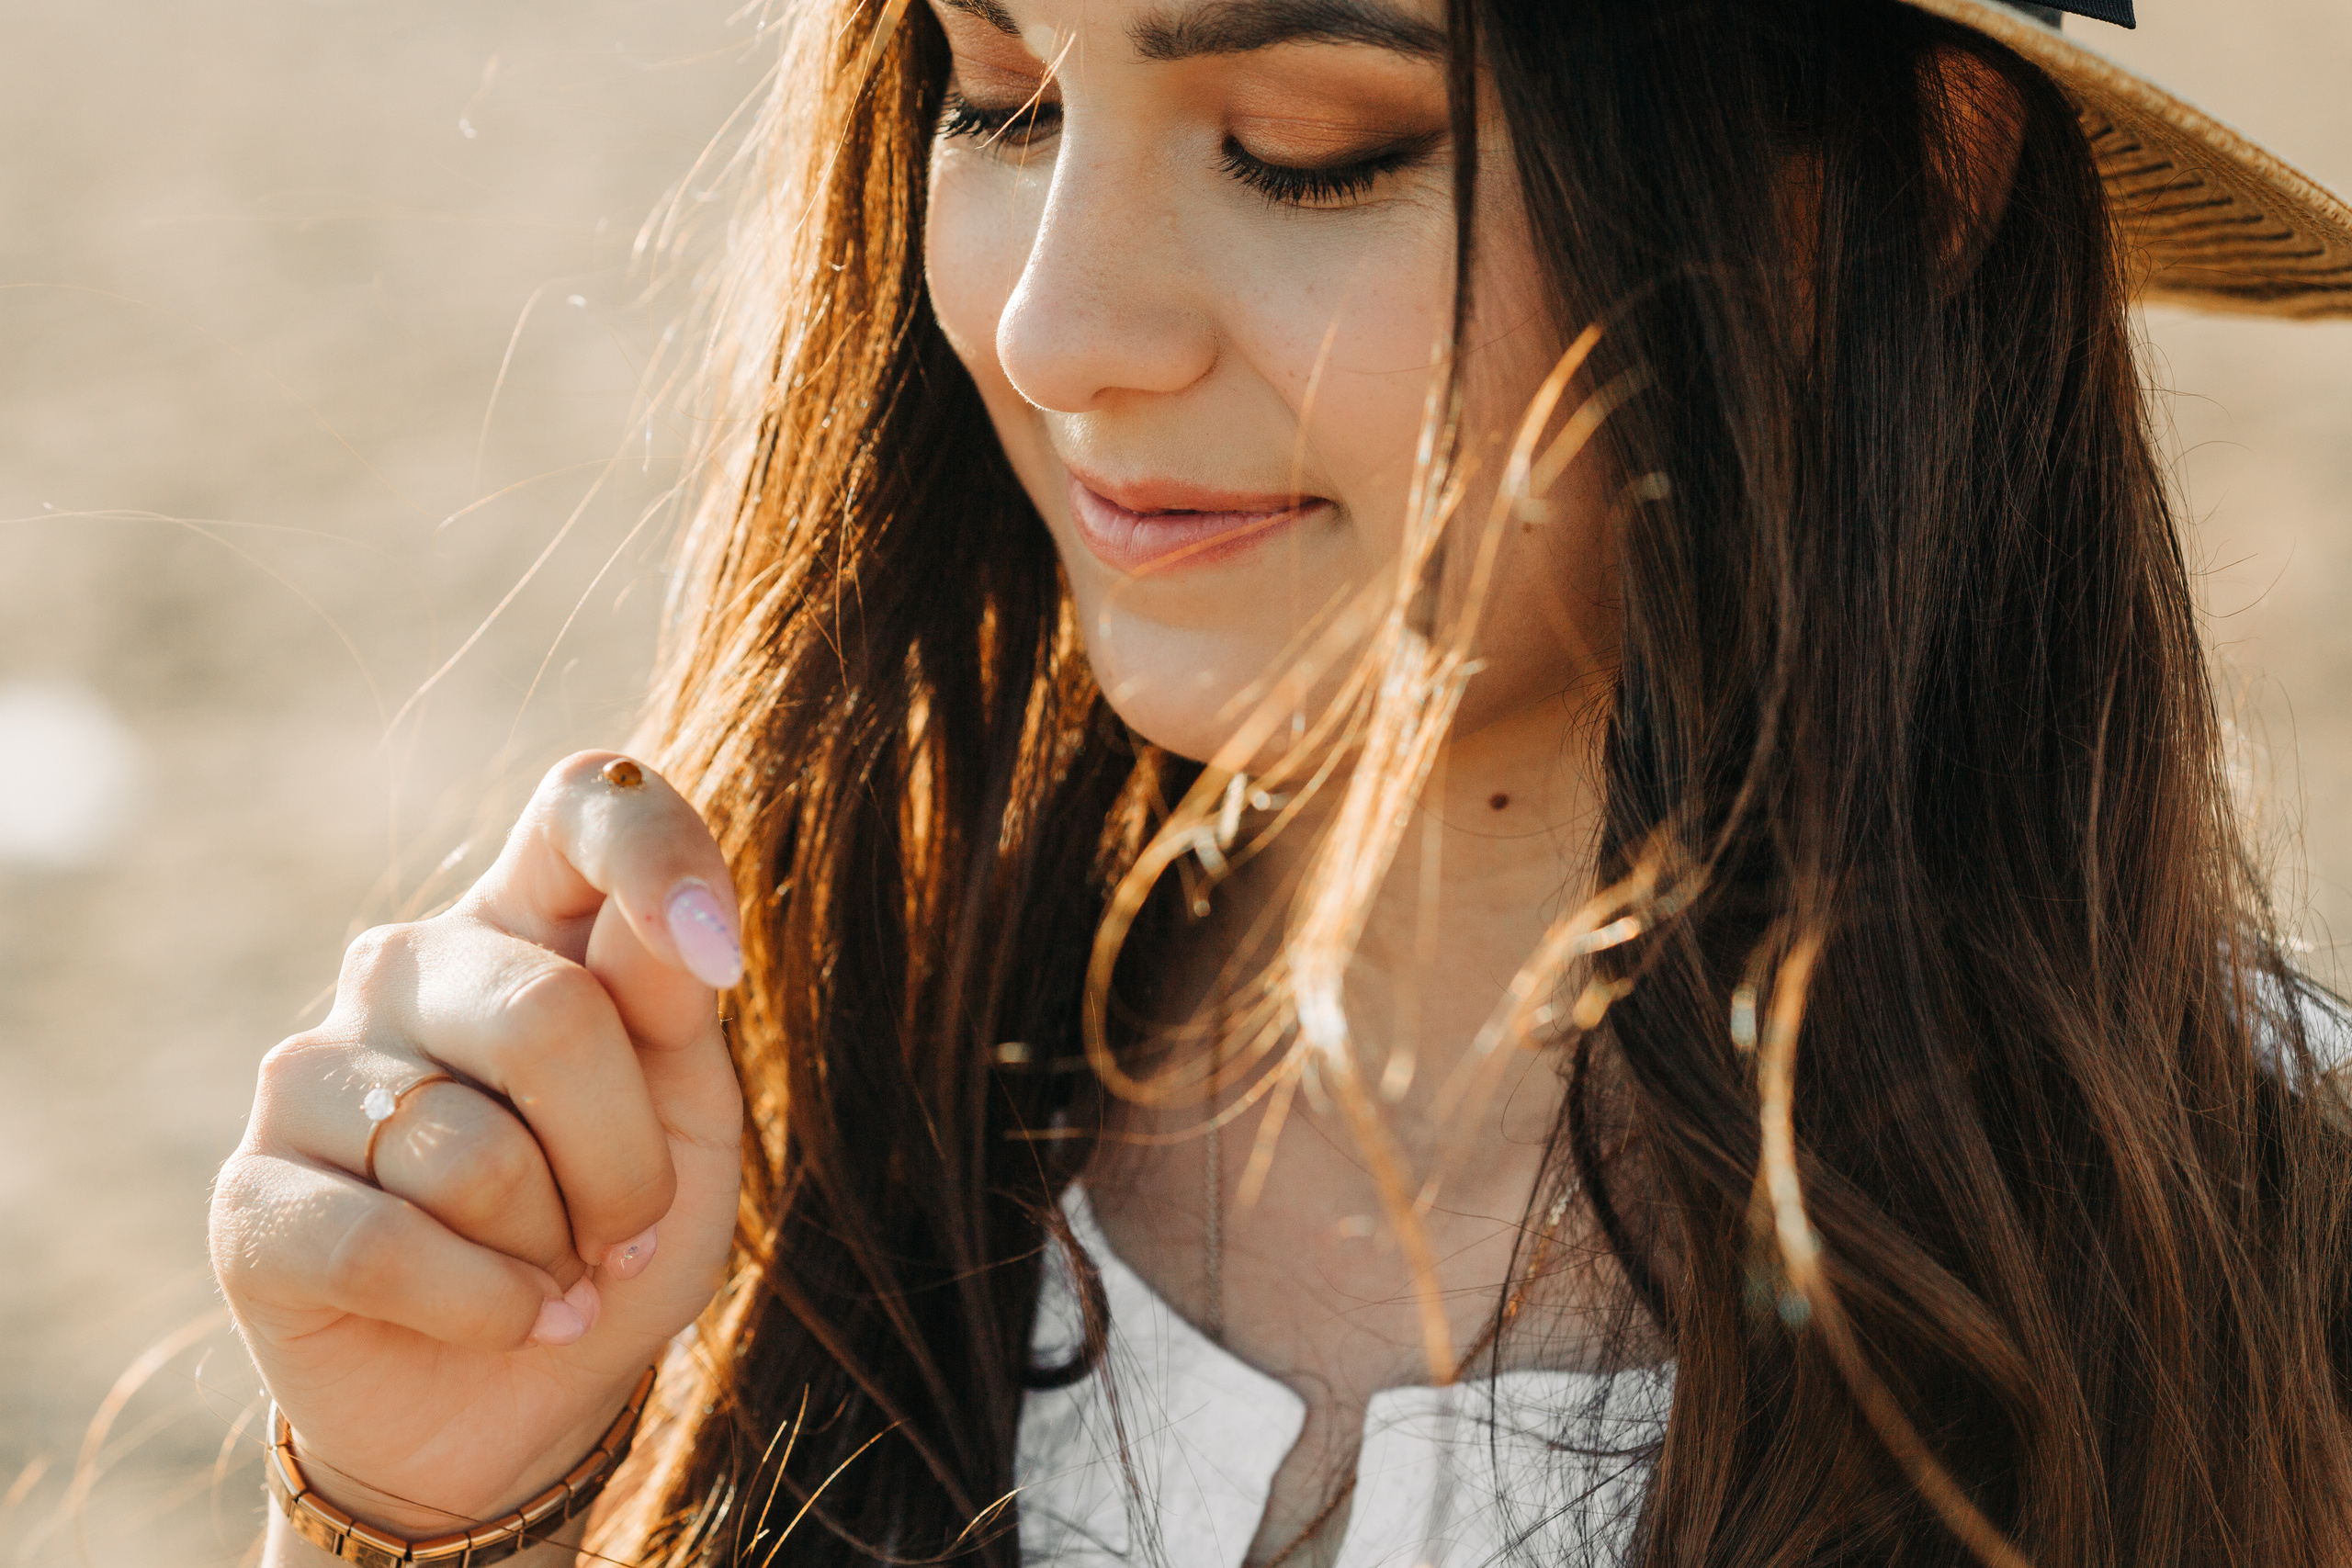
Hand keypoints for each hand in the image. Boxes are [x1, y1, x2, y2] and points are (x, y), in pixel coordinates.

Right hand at [211, 752, 745, 1536]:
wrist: (526, 1401)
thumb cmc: (616, 1230)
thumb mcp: (692, 1116)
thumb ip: (672, 1006)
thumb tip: (674, 929)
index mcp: (530, 919)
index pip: (585, 799)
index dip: (656, 855)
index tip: (717, 961)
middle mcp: (408, 965)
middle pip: (550, 1015)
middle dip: (625, 1161)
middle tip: (625, 1229)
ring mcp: (311, 1071)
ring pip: (477, 1151)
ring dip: (557, 1248)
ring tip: (553, 1274)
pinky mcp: (251, 1197)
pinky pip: (393, 1246)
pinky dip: (489, 1308)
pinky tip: (505, 1319)